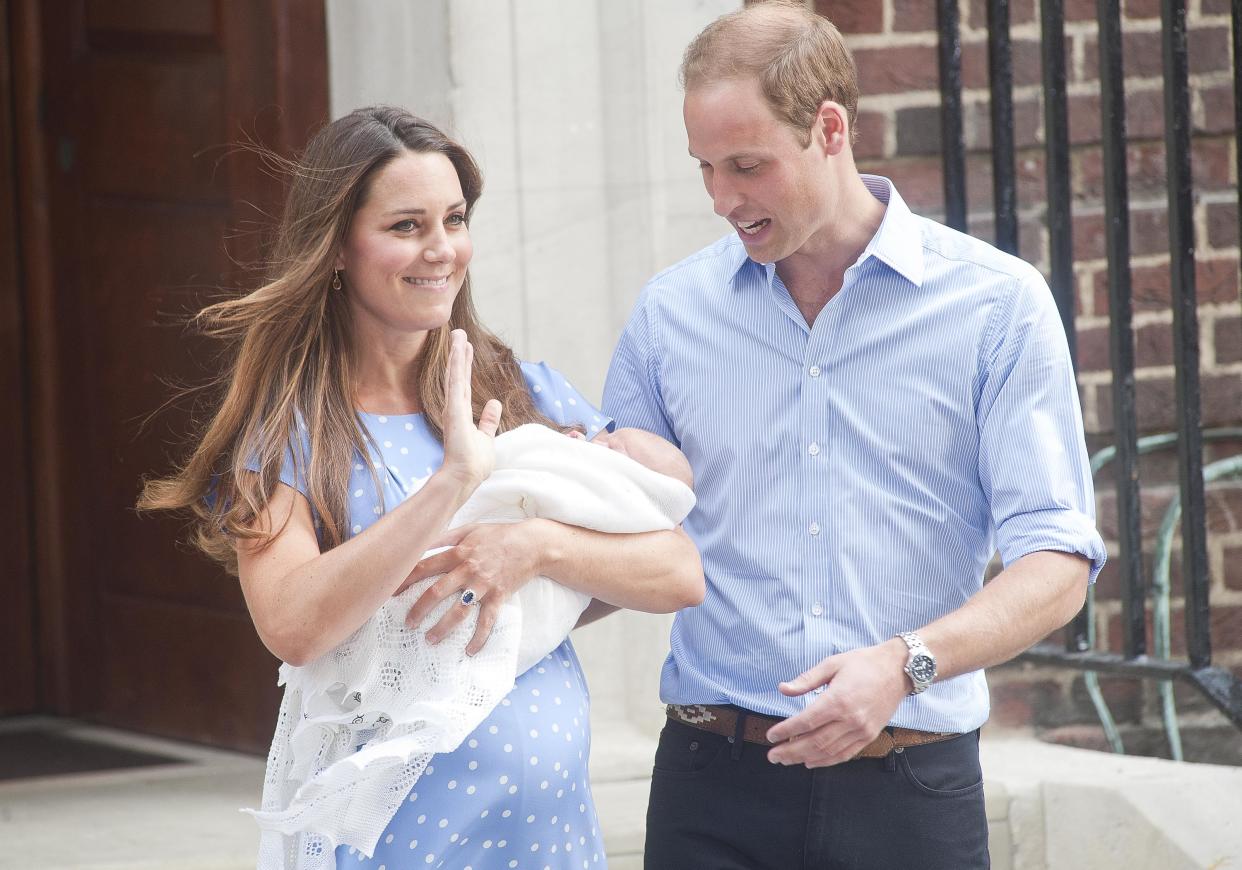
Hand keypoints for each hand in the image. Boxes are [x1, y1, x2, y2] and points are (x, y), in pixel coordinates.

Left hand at [399, 519, 547, 654]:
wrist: (532, 544)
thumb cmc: (499, 535)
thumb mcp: (470, 528)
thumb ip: (445, 535)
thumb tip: (422, 541)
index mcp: (458, 552)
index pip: (424, 566)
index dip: (405, 579)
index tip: (390, 592)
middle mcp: (468, 569)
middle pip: (437, 591)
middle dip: (419, 609)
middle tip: (408, 623)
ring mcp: (484, 584)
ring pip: (459, 610)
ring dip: (443, 627)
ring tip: (430, 640)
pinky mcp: (499, 596)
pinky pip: (487, 620)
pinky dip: (479, 637)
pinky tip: (469, 650)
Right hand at [439, 329, 502, 489]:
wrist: (464, 476)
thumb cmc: (474, 462)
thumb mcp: (486, 437)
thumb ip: (489, 420)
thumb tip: (494, 403)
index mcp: (462, 413)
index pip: (464, 384)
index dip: (465, 365)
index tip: (465, 347)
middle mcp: (456, 408)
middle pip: (459, 375)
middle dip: (460, 354)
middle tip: (459, 333)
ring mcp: (454, 407)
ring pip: (456, 374)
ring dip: (457, 353)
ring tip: (458, 333)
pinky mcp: (454, 410)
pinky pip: (456, 382)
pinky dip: (457, 364)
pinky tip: (459, 348)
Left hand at [764, 638, 909, 767]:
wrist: (898, 670)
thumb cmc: (863, 663)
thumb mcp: (832, 664)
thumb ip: (806, 680)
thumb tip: (783, 689)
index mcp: (838, 700)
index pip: (806, 722)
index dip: (786, 731)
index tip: (771, 736)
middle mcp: (850, 719)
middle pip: (814, 742)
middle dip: (790, 751)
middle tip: (773, 756)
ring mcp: (861, 730)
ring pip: (828, 752)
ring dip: (805, 758)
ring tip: (786, 760)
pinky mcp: (870, 736)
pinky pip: (845, 754)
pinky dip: (826, 761)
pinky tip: (811, 761)